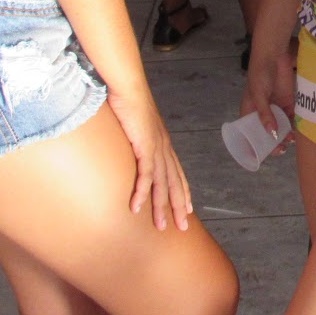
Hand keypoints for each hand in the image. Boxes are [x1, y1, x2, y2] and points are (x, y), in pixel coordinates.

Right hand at [106, 89, 192, 231]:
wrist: (128, 87)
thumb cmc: (129, 102)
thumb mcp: (135, 125)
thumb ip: (135, 139)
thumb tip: (129, 147)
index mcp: (163, 143)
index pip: (177, 172)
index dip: (183, 191)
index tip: (187, 209)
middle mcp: (164, 147)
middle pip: (175, 182)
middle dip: (179, 206)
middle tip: (182, 227)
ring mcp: (156, 147)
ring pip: (162, 183)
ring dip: (161, 206)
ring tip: (161, 226)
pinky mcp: (145, 146)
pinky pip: (145, 174)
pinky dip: (141, 192)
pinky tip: (136, 207)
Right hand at [241, 41, 295, 153]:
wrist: (274, 54)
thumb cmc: (260, 74)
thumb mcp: (259, 95)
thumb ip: (265, 114)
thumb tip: (272, 134)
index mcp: (249, 111)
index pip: (249, 133)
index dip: (254, 144)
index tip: (261, 155)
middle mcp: (263, 112)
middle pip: (267, 133)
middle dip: (273, 143)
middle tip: (281, 149)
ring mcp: (276, 107)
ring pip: (281, 127)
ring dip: (285, 135)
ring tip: (291, 140)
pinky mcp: (289, 102)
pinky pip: (292, 118)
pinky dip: (295, 126)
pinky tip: (299, 132)